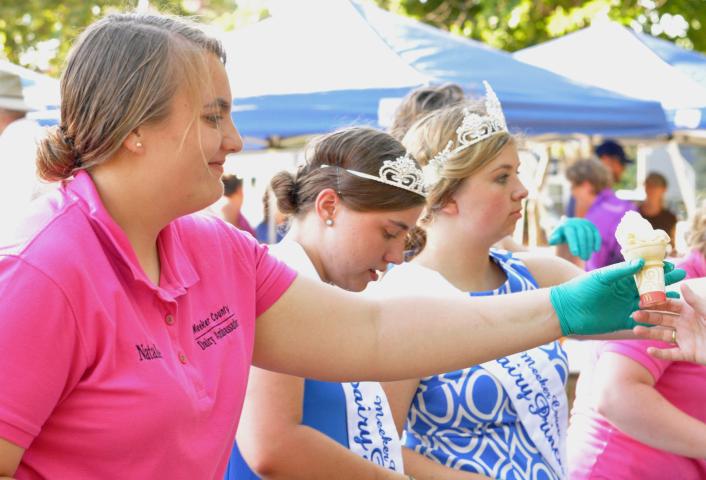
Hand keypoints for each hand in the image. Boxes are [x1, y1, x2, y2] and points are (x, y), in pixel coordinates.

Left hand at [548, 217, 600, 259]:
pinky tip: (595, 250)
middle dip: (583, 247)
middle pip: (581, 235)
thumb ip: (553, 239)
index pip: (571, 234)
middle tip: (583, 258)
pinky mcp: (592, 227)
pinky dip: (597, 242)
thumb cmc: (559, 236)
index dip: (574, 244)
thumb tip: (554, 240)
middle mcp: (577, 222)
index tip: (575, 254)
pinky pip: (596, 234)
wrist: (568, 228)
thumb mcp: (554, 238)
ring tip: (586, 257)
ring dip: (589, 247)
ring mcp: (585, 223)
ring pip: (589, 235)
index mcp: (566, 225)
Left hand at [550, 260, 685, 335]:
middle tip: (682, 277)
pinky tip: (666, 316)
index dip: (656, 268)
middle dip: (665, 281)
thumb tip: (641, 262)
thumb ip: (620, 271)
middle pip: (649, 286)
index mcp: (619, 278)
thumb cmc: (580, 289)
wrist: (567, 310)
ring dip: (662, 300)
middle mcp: (624, 291)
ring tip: (678, 297)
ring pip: (648, 303)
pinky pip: (641, 319)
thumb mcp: (600, 277)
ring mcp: (624, 306)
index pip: (642, 272)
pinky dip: (653, 318)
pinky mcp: (623, 320)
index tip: (671, 264)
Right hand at [632, 283, 705, 364]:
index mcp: (689, 312)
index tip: (642, 301)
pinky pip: (671, 354)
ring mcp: (684, 339)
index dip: (656, 304)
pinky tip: (650, 350)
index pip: (668, 306)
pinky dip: (660, 353)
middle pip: (662, 319)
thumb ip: (695, 301)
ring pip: (662, 335)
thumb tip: (681, 285)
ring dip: (648, 332)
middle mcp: (684, 325)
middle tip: (634, 315)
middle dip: (648, 317)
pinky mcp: (687, 353)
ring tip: (635, 330)